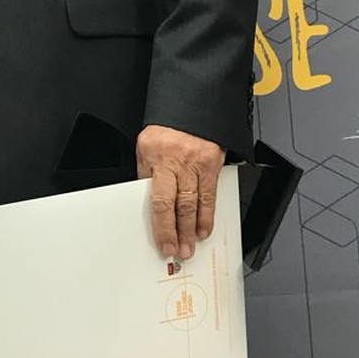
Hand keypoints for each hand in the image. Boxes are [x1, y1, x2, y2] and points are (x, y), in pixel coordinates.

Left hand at [136, 124, 224, 259]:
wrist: (194, 105)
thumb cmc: (167, 127)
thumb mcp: (146, 145)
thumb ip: (147, 172)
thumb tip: (147, 201)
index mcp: (153, 155)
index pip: (155, 198)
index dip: (159, 224)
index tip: (159, 241)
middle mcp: (175, 160)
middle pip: (174, 204)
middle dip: (174, 232)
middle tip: (175, 251)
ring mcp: (195, 163)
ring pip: (193, 203)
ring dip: (191, 229)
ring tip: (188, 246)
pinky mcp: (211, 165)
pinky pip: (209, 195)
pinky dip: (207, 215)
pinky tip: (203, 229)